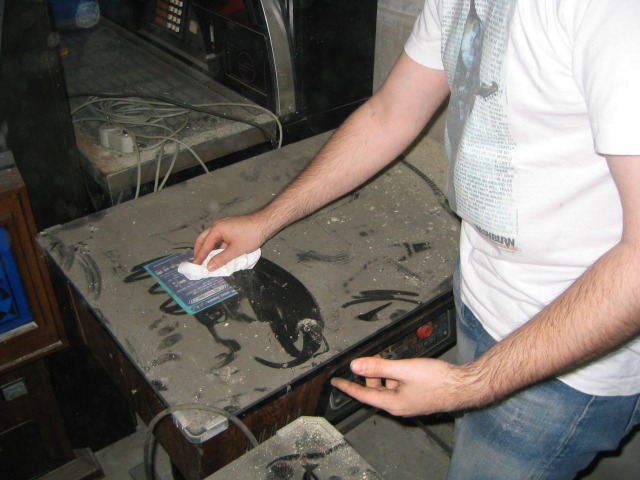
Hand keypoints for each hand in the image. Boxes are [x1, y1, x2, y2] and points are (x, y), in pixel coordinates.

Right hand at [193, 212, 268, 269]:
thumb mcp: (235, 250)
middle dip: (200, 251)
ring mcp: (224, 226)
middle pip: (204, 239)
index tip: (194, 266)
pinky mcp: (230, 228)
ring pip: (212, 239)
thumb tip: (209, 267)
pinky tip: (220, 256)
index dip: (199, 257)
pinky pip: (220, 239)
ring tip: (208, 261)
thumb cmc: (251, 235)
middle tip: (198, 263)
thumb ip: (221, 259)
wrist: (265, 223)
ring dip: (210, 250)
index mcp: (217, 229)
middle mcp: (218, 226)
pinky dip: (218, 247)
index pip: (204, 245)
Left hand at [330, 356, 473, 416]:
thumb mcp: (404, 370)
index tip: (336, 382)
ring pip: (389, 388)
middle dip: (370, 376)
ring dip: (385, 375)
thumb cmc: (438, 381)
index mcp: (393, 403)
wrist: (464, 387)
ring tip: (388, 360)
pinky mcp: (419, 398)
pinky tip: (403, 367)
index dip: (348, 387)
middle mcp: (400, 406)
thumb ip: (379, 367)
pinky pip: (399, 388)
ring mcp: (410, 403)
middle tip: (371, 360)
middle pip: (376, 391)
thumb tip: (356, 366)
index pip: (363, 395)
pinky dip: (396, 377)